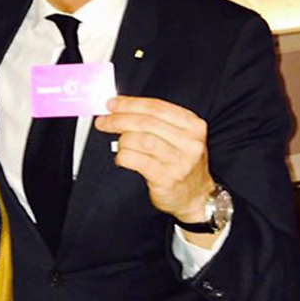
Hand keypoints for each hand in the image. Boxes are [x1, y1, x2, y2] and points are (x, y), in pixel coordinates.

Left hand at [94, 96, 214, 223]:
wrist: (195, 196)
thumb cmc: (181, 163)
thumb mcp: (179, 137)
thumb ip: (154, 121)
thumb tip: (120, 108)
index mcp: (193, 126)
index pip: (157, 107)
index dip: (130, 104)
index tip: (112, 104)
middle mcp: (190, 142)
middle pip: (147, 122)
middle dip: (119, 119)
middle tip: (103, 121)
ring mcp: (179, 161)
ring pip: (141, 140)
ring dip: (122, 140)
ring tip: (118, 144)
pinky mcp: (167, 178)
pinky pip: (137, 160)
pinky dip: (123, 156)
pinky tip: (122, 158)